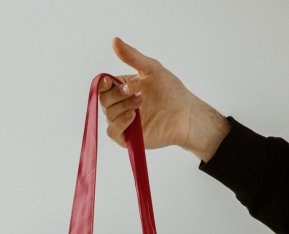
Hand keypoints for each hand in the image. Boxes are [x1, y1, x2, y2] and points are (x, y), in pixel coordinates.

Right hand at [99, 38, 207, 152]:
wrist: (185, 114)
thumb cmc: (171, 92)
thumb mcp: (151, 69)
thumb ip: (132, 56)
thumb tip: (114, 40)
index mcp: (123, 88)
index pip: (104, 86)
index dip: (103, 84)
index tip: (109, 82)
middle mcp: (120, 105)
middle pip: (104, 100)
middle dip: (116, 94)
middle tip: (131, 90)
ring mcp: (123, 122)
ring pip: (109, 114)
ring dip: (123, 106)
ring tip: (141, 101)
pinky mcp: (127, 137)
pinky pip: (113, 131)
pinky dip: (120, 123)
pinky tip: (133, 116)